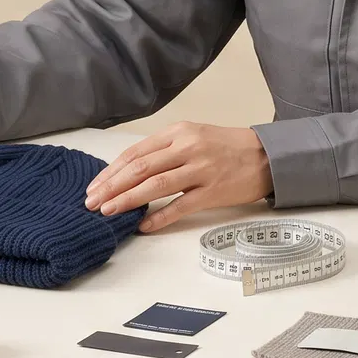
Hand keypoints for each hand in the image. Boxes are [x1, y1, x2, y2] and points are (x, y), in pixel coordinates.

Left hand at [84, 122, 271, 233]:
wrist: (265, 156)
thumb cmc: (225, 147)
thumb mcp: (193, 136)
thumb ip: (164, 149)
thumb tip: (128, 172)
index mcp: (179, 132)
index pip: (136, 153)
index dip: (111, 171)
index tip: (94, 186)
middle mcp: (187, 147)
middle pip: (140, 168)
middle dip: (111, 187)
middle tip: (91, 202)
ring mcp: (201, 170)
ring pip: (155, 186)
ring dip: (127, 200)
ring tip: (108, 211)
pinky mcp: (213, 191)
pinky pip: (180, 206)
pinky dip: (159, 217)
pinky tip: (143, 225)